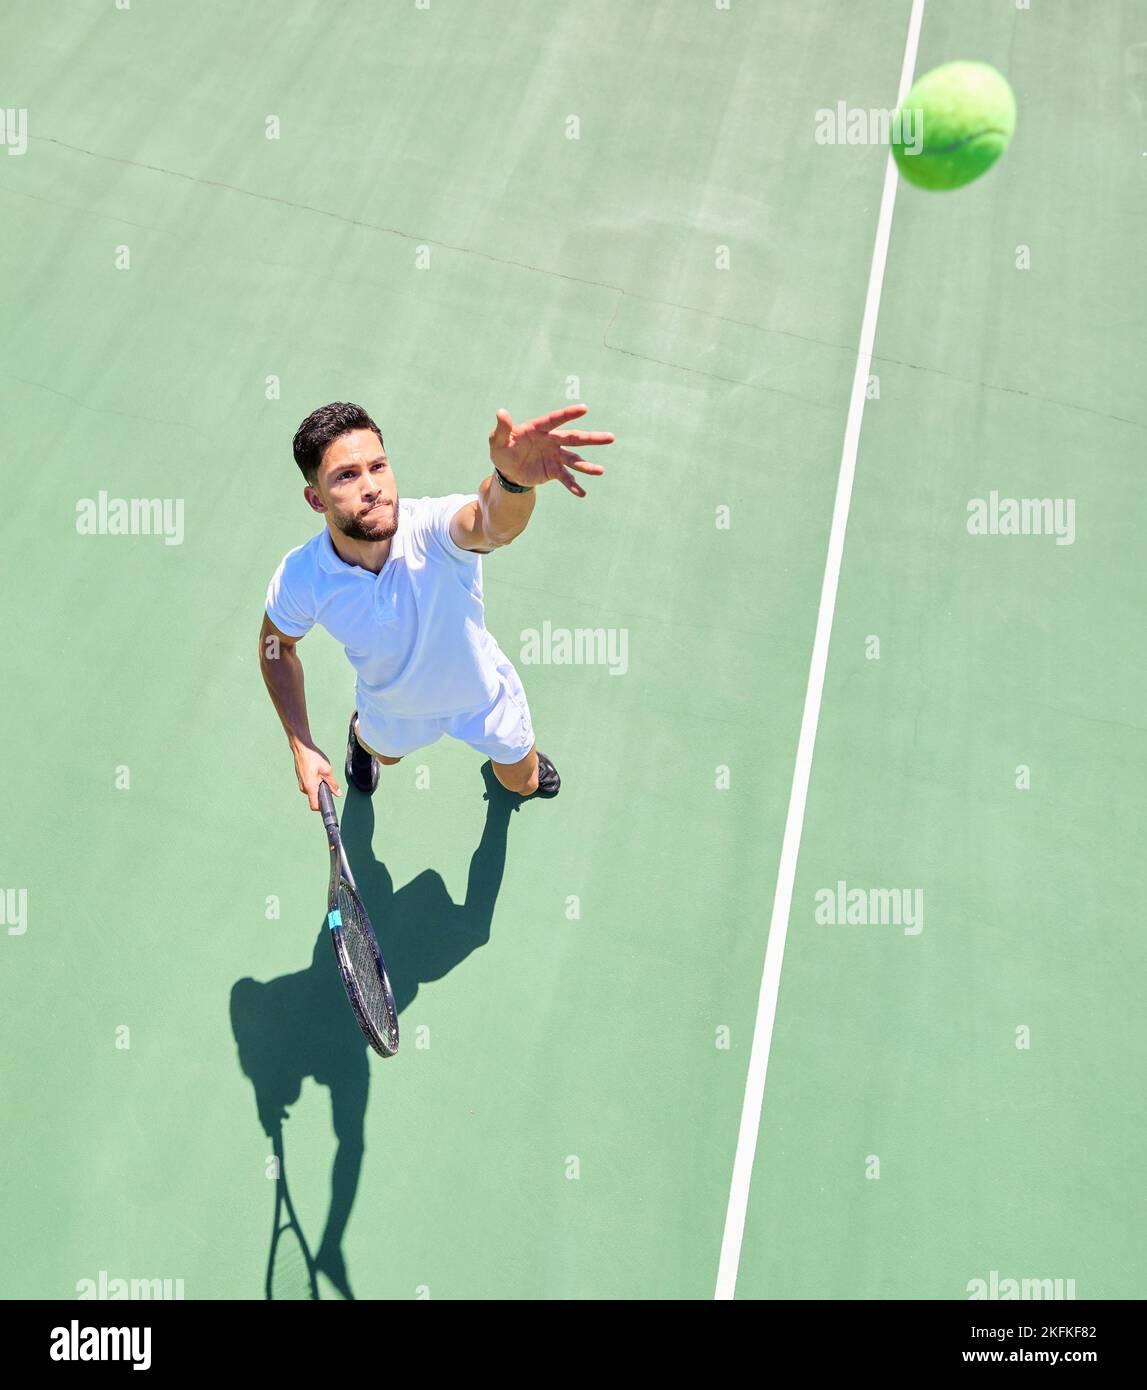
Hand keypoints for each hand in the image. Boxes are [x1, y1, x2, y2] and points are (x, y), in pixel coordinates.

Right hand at [292, 743, 339, 810]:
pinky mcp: (301, 779)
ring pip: (312, 791)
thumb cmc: (313, 758)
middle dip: (323, 794)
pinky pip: (309, 786)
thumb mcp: (327, 771)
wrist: (302, 748)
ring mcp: (301, 784)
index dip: (322, 808)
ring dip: (319, 787)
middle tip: (328, 783)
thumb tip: (338, 793)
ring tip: (322, 775)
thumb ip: (333, 784)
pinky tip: (317, 773)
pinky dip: (315, 783)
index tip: (329, 806)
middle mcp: (304, 788)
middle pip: (315, 798)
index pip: (314, 806)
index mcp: (310, 787)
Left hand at [488, 403, 613, 495]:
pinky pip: (566, 478)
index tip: (584, 409)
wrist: (508, 470)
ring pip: (574, 460)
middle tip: (611, 437)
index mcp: (538, 429)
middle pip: (574, 438)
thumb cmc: (502, 450)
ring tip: (600, 471)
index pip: (555, 420)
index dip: (569, 414)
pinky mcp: (554, 471)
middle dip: (592, 439)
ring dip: (587, 466)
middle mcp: (551, 441)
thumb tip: (501, 412)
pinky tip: (582, 493)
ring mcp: (555, 456)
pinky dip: (573, 486)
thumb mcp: (497, 440)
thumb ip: (501, 428)